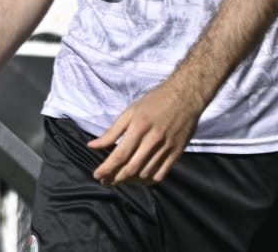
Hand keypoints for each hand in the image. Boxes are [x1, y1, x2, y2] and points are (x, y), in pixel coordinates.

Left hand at [87, 79, 202, 185]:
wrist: (186, 96)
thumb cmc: (155, 101)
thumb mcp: (130, 111)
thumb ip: (112, 131)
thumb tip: (92, 145)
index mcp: (139, 127)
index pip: (120, 155)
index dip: (107, 168)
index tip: (97, 175)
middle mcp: (153, 139)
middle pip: (131, 168)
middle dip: (115, 178)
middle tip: (105, 181)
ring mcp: (166, 148)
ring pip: (145, 174)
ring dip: (130, 181)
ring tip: (120, 179)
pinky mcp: (177, 153)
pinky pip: (161, 174)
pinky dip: (148, 180)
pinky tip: (140, 178)